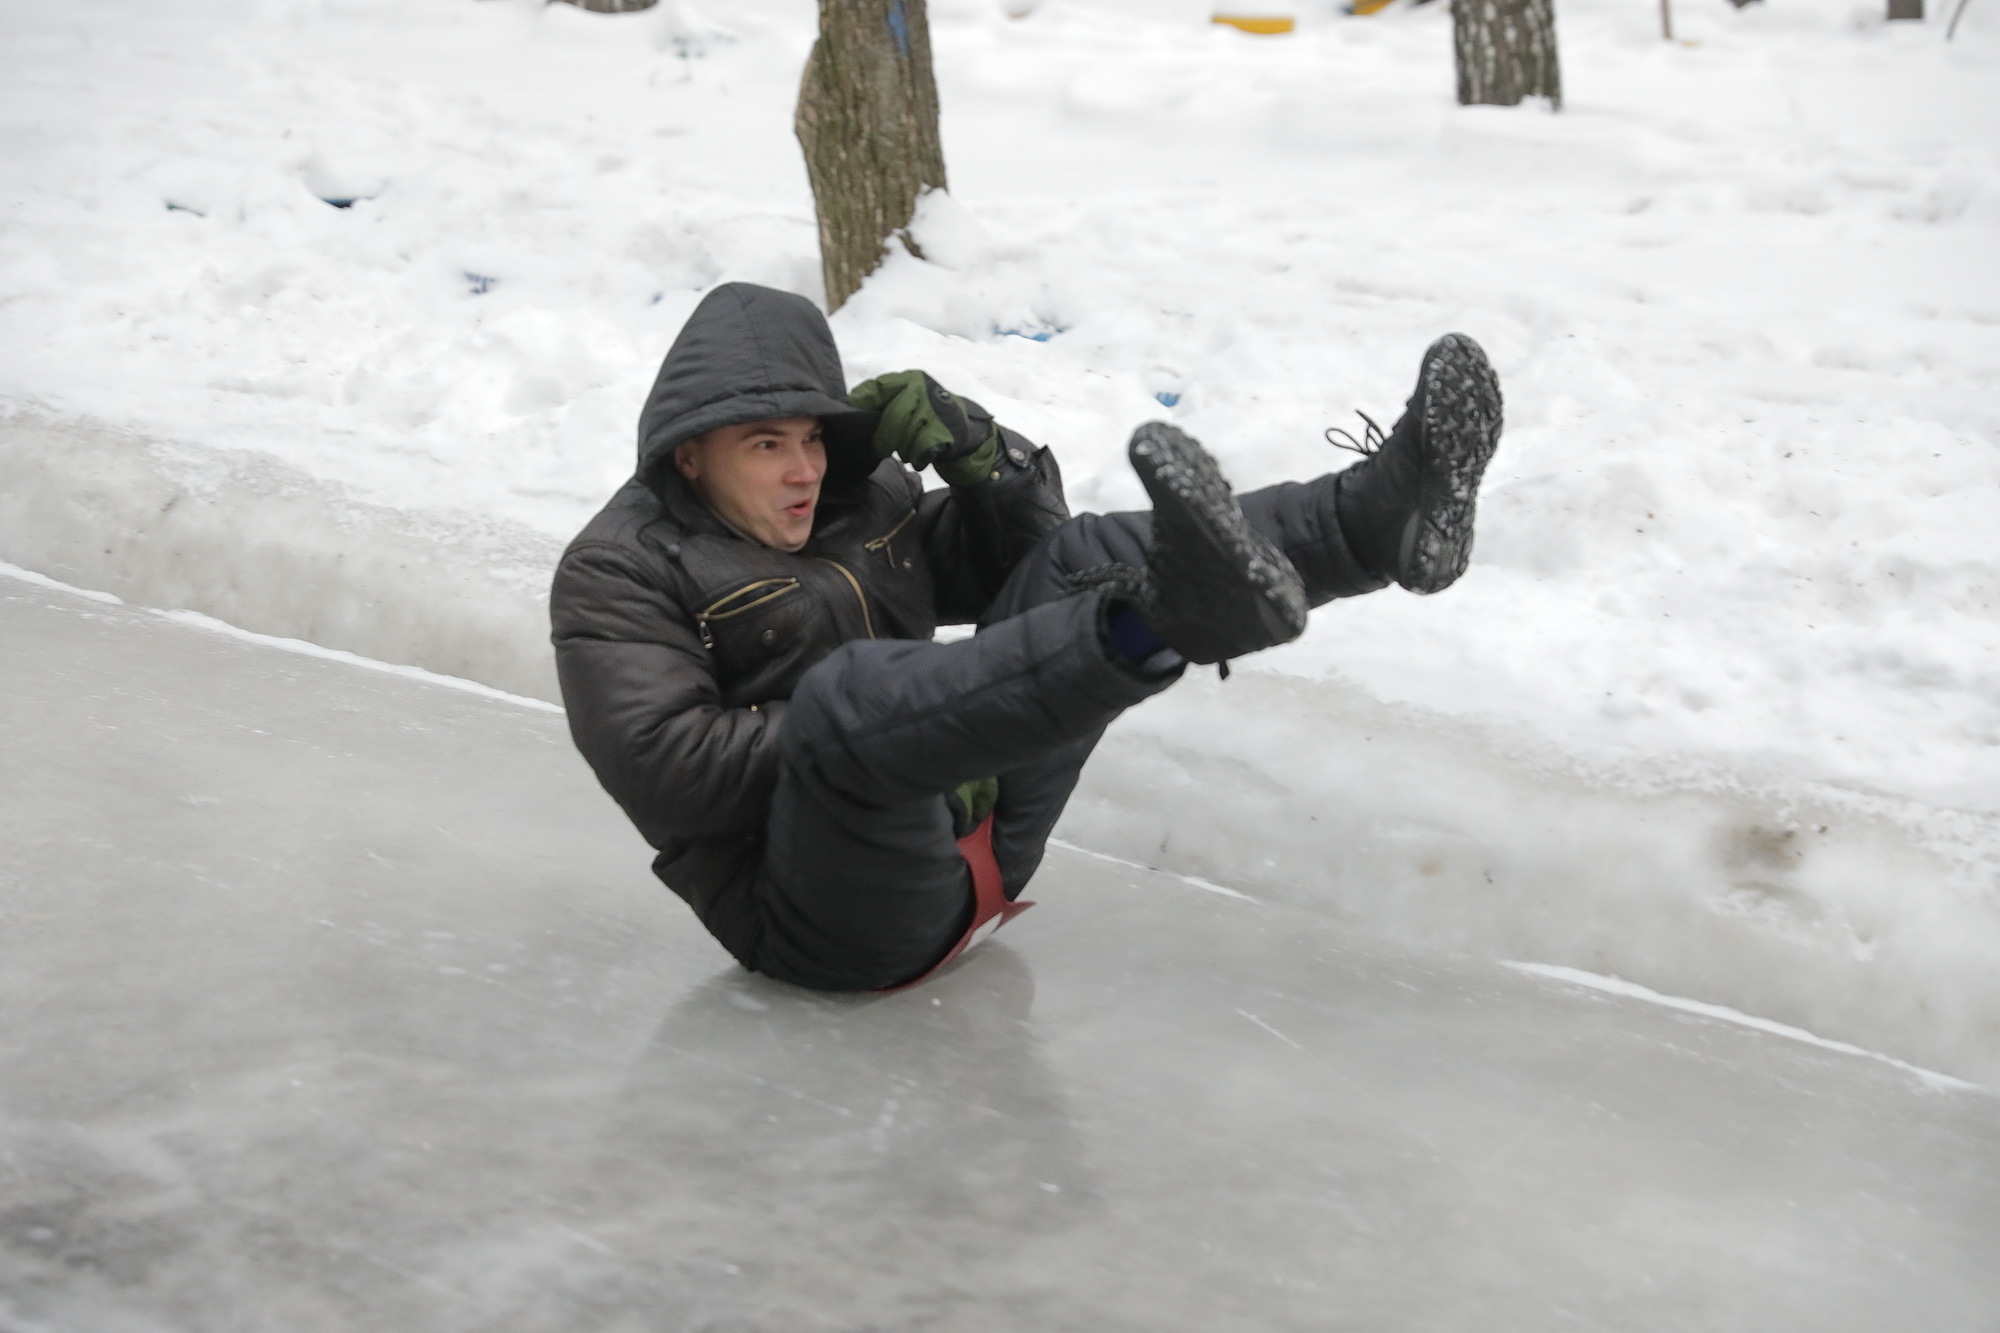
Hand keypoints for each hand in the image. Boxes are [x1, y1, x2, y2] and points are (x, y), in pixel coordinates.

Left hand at [847, 370, 1000, 486]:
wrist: (969, 432)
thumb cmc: (932, 416)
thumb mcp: (913, 397)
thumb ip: (887, 399)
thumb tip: (853, 407)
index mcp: (912, 379)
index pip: (878, 387)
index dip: (862, 402)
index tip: (853, 415)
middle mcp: (923, 390)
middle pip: (891, 418)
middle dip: (883, 437)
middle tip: (880, 447)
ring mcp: (934, 412)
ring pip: (903, 437)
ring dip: (902, 449)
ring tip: (909, 449)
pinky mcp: (942, 434)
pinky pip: (917, 452)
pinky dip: (917, 459)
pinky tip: (921, 456)